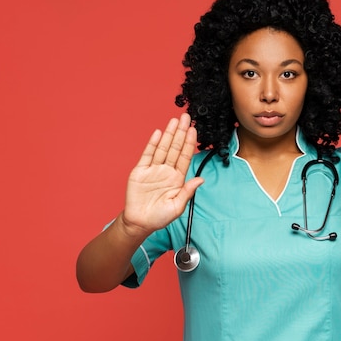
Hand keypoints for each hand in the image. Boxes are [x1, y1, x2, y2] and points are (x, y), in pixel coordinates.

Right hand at [121, 113, 203, 236]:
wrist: (139, 223)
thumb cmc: (160, 217)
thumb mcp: (177, 206)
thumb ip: (188, 191)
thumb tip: (201, 179)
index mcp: (177, 178)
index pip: (185, 157)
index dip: (189, 143)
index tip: (194, 130)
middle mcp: (166, 171)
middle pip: (175, 148)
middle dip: (181, 132)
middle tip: (186, 117)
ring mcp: (153, 169)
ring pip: (163, 148)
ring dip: (169, 134)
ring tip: (174, 120)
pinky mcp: (140, 171)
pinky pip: (148, 155)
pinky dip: (153, 144)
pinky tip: (159, 133)